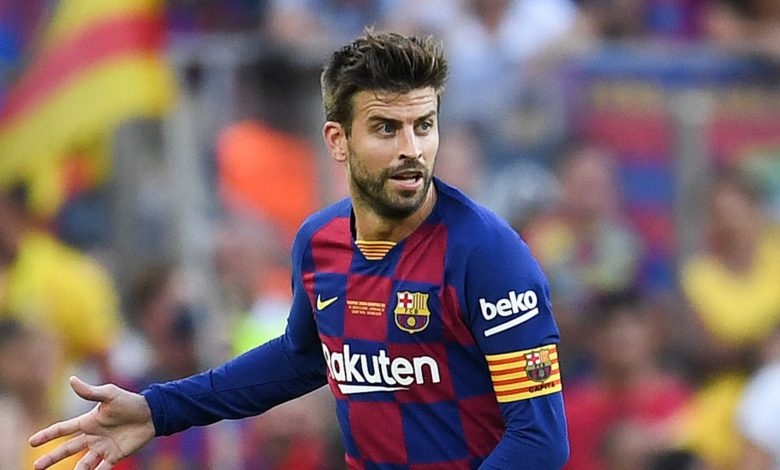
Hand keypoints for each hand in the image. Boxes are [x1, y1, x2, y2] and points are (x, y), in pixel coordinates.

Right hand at [29, 376, 154, 469]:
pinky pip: (102, 469)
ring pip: (83, 463)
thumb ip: (90, 392)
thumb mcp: (109, 394)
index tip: (32, 442)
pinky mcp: (115, 456)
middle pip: (67, 449)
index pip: (63, 429)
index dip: (47, 435)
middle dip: (52, 458)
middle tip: (37, 467)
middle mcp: (93, 436)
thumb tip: (71, 379)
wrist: (152, 414)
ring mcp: (103, 447)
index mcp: (88, 421)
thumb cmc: (130, 402)